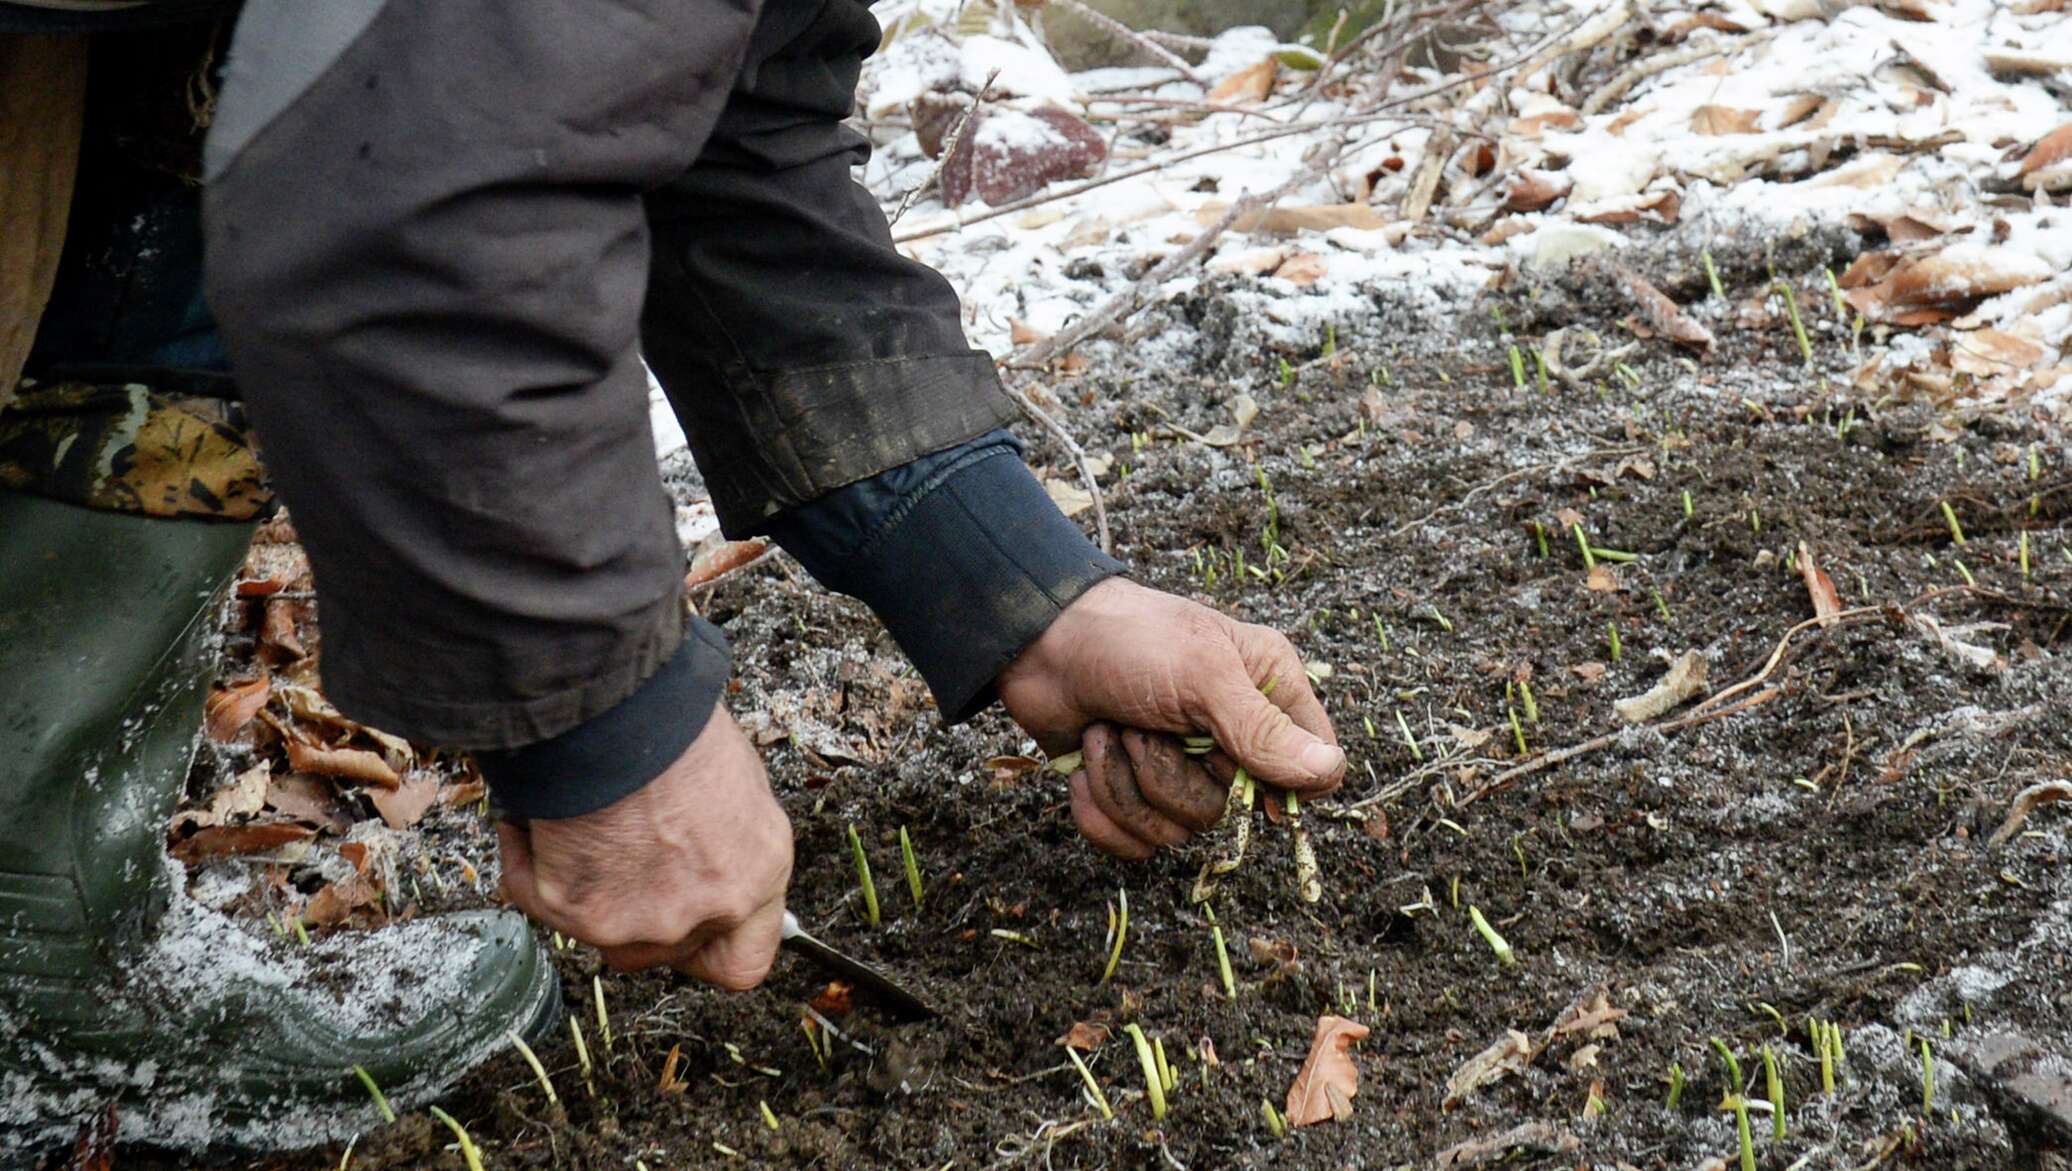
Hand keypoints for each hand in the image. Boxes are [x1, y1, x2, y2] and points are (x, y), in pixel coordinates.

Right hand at [497, 702, 792, 988]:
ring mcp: (643, 921)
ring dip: (592, 895)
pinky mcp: (578, 914)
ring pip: (608, 938)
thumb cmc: (675, 725)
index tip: (694, 928)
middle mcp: (707, 909)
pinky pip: (543, 900)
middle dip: (643, 914)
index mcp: (757, 874)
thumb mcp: (734, 780)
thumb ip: (726, 843)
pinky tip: (538, 819)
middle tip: (623, 860)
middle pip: (667, 951)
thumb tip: (708, 856)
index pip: (743, 960)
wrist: (617, 708)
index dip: (710, 945)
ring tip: (583, 831)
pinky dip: (532, 863)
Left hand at [997, 578, 1342, 858]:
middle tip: (1142, 726)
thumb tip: (1327, 772)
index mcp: (1264, 693)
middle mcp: (1228, 736)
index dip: (1284, 786)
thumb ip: (1262, 729)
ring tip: (1108, 730)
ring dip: (1125, 784)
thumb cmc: (1127, 639)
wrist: (1037, 641)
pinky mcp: (1131, 789)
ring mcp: (1178, 766)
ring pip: (1176, 830)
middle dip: (1170, 777)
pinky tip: (1087, 761)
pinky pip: (1132, 840)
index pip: (1314, 767)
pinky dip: (1099, 807)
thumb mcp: (1202, 675)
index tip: (1237, 773)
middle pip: (1230, 813)